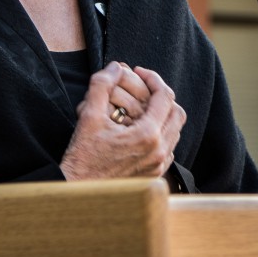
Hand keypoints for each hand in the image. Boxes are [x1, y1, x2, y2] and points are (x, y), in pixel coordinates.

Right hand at [60, 62, 185, 180]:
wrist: (80, 189)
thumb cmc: (83, 155)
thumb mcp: (88, 115)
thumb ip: (102, 84)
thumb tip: (116, 67)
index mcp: (147, 135)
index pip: (165, 96)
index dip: (153, 78)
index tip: (139, 72)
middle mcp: (159, 151)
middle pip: (177, 112)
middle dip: (162, 95)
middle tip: (144, 88)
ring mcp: (159, 165)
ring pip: (176, 130)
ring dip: (163, 114)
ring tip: (142, 106)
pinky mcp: (155, 174)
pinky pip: (169, 147)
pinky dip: (161, 133)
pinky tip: (141, 129)